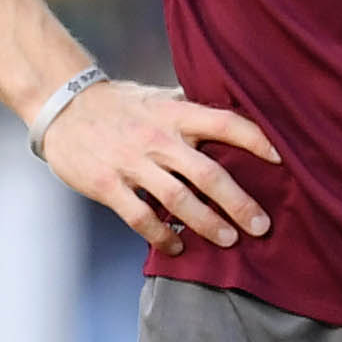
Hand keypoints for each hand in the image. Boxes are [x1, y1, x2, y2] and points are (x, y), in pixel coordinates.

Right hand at [42, 78, 281, 250]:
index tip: (281, 159)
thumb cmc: (117, 103)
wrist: (61, 105)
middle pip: (208, 174)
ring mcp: (131, 163)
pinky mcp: (108, 185)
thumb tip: (232, 111)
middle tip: (261, 226)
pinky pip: (141, 218)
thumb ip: (189, 108)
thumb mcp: (156, 95)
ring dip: (207, 224)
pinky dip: (163, 236)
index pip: (224, 122)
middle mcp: (157, 137)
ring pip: (178, 201)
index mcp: (174, 113)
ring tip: (229, 240)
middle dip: (239, 203)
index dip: (256, 139)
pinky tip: (178, 246)